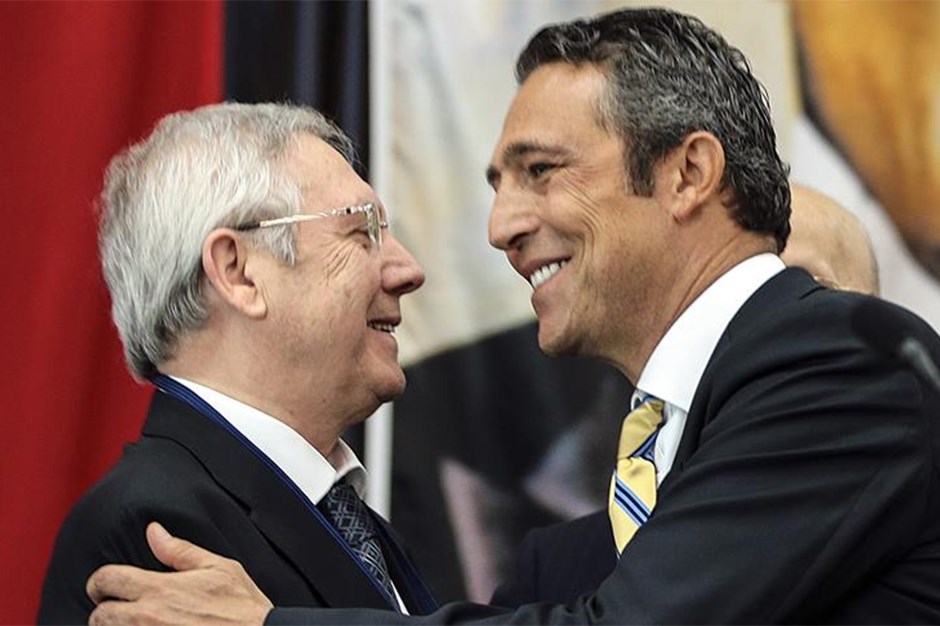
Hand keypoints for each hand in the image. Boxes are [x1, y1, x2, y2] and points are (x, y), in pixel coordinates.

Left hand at [86, 522, 272, 624]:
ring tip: (137, 625)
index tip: (107, 585)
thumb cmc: (243, 609)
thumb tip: (154, 532)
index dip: (101, 581)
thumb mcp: (218, 568)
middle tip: (121, 610)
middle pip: (98, 616)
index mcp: (160, 589)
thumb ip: (179, 550)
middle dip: (106, 611)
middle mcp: (147, 619)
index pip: (105, 580)